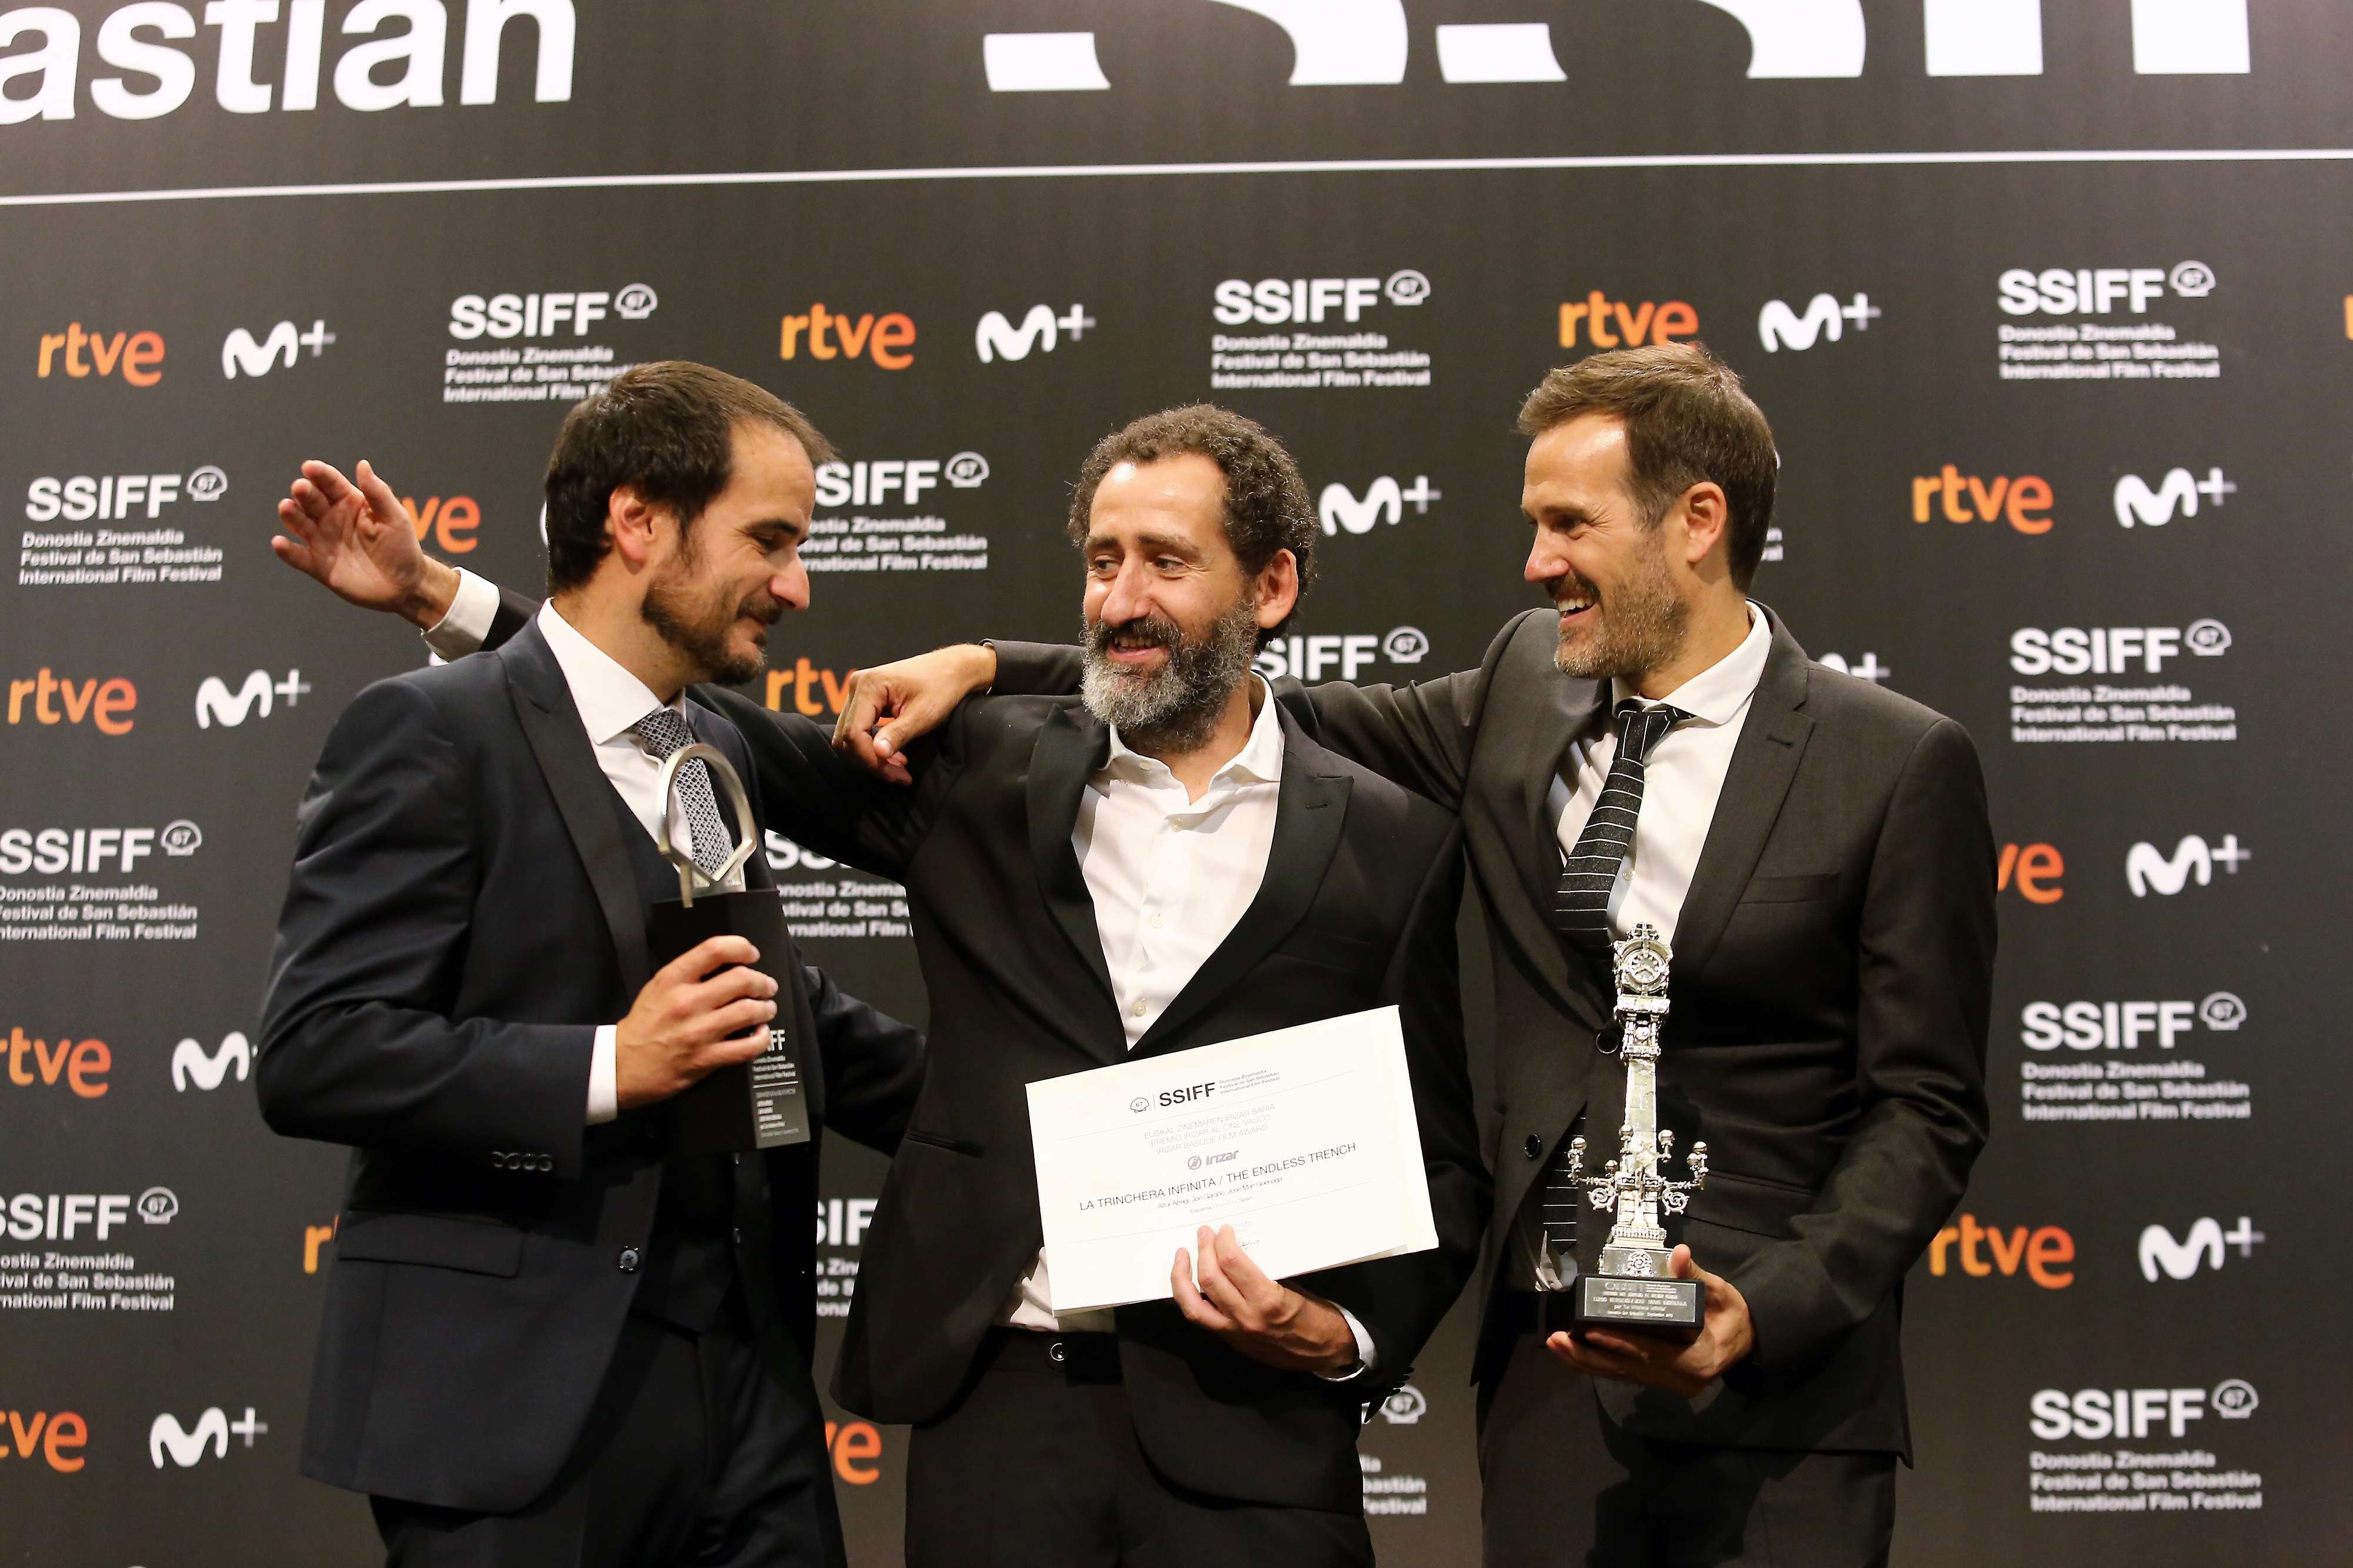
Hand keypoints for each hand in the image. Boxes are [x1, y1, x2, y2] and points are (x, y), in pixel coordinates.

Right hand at [273, 459, 459, 628]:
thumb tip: (362, 464)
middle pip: (311, 500)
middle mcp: (331, 518)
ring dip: (291, 515)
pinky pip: (298, 556)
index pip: (331, 483)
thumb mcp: (395, 518)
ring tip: (287, 508)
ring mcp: (322, 541)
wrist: (405, 586)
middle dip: (304, 492)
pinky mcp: (318, 565)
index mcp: (350, 502)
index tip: (310, 467)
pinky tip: (279, 543)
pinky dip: (286, 551)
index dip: (320, 474)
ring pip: (299, 524)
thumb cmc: (402, 547)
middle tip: (300, 488)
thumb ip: (378, 493)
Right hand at [613, 936, 778, 1108]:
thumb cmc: (643, 1026)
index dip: (741, 947)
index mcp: (673, 980)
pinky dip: (761, 1038)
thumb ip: (688, 973)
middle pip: (741, 979)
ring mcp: (698, 1032)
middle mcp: (687, 1003)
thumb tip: (726, 964)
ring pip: (748, 1011)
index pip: (715, 949)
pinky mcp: (705, 1059)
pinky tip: (760, 1034)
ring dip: (765, 1008)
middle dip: (762, 981)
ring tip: (767, 1008)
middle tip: (766, 986)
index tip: (751, 954)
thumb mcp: (657, 988)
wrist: (621, 1065)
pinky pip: (747, 1047)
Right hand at [829, 644, 996, 783]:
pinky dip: (872, 746)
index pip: (853, 733)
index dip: (870, 759)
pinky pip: (858, 729)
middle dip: (870, 761)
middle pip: (846, 737)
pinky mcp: (865, 699)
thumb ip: (898, 734)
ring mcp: (859, 691)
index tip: (895, 774)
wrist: (952, 668)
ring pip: (849, 736)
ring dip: (870, 757)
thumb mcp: (923, 715)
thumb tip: (878, 754)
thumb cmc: (942, 686)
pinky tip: (893, 755)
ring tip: (898, 767)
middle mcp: (857, 685)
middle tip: (898, 775)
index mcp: (868, 685)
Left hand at [1171, 1225, 1357, 1374]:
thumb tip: (1239, 1247)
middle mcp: (1246, 1317)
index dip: (1223, 1241)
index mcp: (1268, 1300)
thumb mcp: (1294, 1287)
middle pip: (1209, 1279)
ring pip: (1193, 1304)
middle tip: (1204, 1233)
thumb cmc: (1314, 1315)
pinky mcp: (1229, 1340)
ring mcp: (1234, 1331)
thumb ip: (1264, 1271)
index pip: (1233, 1263)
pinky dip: (1187, 1297)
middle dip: (1204, 1250)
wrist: (1322, 1352)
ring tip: (1182, 1255)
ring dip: (1182, 1276)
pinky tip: (1186, 1282)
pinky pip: (1199, 1317)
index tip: (1224, 1229)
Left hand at [1546, 1245, 1753, 1396]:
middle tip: (1558, 1340)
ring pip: (1622, 1375)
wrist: (1745, 1340)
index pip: (1653, 1353)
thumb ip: (1697, 1277)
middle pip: (1629, 1369)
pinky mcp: (1660, 1381)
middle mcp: (1681, 1380)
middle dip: (1590, 1356)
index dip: (1621, 1344)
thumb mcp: (1721, 1294)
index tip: (1590, 1333)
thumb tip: (1680, 1254)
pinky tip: (1574, 1355)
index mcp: (1699, 1361)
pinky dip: (1599, 1364)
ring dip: (1587, 1362)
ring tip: (1557, 1346)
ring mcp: (1669, 1384)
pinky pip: (1625, 1374)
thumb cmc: (1732, 1315)